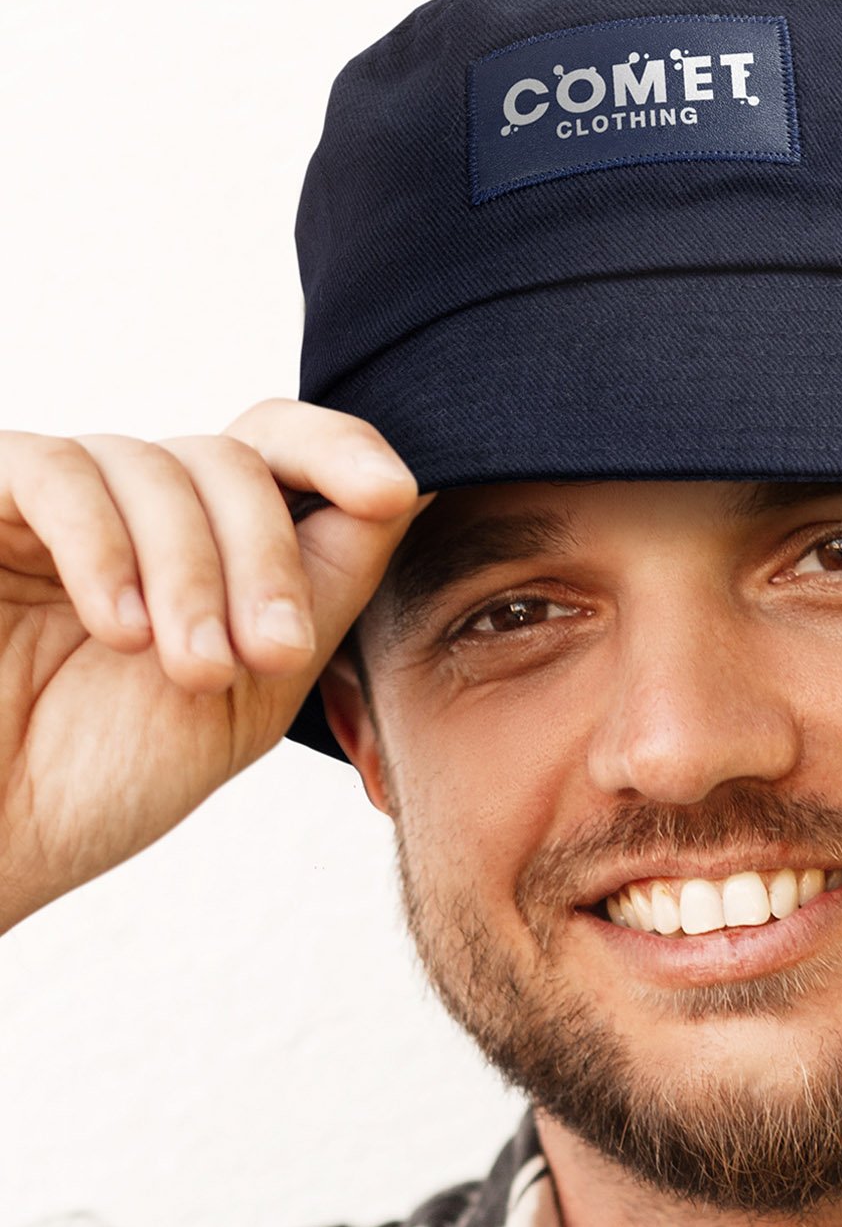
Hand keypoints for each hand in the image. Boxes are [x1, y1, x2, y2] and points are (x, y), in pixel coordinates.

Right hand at [0, 400, 419, 931]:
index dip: (340, 448)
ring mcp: (50, 502)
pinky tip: (121, 628)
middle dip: (267, 559)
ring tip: (191, 669)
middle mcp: (129, 506)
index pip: (280, 448)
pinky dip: (104, 545)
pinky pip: (55, 471)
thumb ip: (323, 589)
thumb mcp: (251, 685)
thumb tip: (406, 491)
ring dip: (194, 572)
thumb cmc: (104, 777)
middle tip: (267, 655)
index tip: (386, 490)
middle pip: (233, 461)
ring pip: (157, 463)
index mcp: (203, 542)